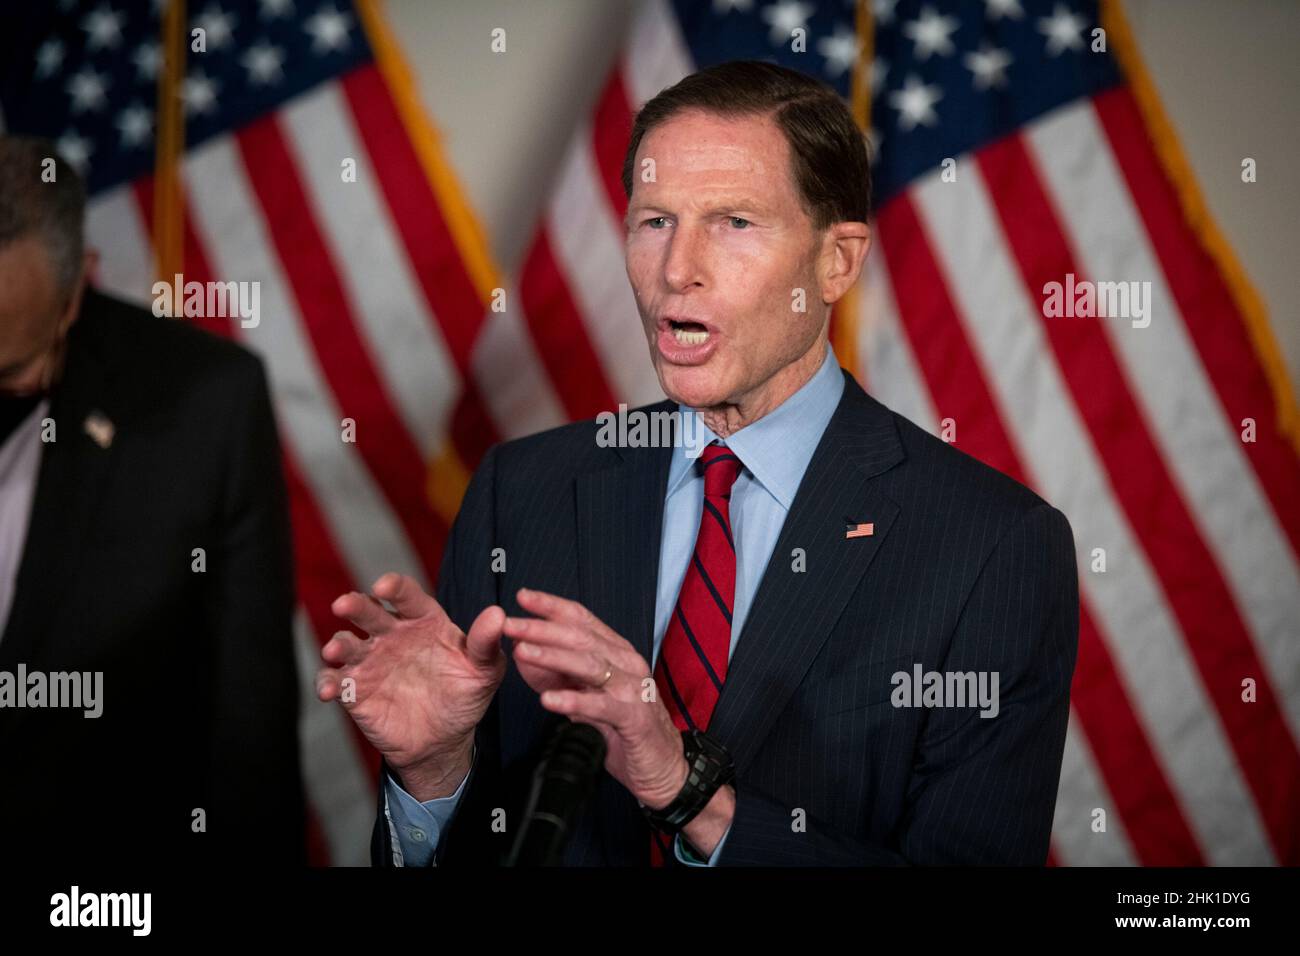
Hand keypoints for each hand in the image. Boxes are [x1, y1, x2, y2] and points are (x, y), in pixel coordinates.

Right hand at [316, 573, 505, 791]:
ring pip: (347, 643)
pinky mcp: (356, 690)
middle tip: (344, 604)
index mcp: (423, 621)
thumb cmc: (465, 694)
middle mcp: (392, 635)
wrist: (445, 740)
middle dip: (355, 604)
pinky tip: (329, 690)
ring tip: (336, 649)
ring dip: (338, 643)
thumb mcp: (484, 670)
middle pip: (369, 612)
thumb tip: (498, 614)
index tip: (385, 585)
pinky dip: (327, 682)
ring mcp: (371, 661)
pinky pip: (335, 681)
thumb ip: (487, 642)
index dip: (395, 586)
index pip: (407, 596)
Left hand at [502, 588, 688, 808]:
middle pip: (582, 637)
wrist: (663, 766)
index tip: (523, 597)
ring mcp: (633, 689)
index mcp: (616, 652)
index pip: (582, 619)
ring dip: (553, 656)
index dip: (551, 606)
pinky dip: (574, 700)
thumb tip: (524, 652)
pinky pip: (602, 706)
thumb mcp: (585, 695)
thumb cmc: (625, 727)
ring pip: (591, 664)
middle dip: (543, 628)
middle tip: (510, 624)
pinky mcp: (635, 718)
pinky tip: (549, 700)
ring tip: (523, 652)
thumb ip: (557, 675)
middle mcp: (627, 663)